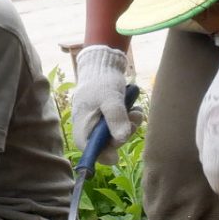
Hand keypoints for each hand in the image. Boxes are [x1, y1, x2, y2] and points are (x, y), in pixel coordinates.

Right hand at [71, 44, 138, 159]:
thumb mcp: (110, 98)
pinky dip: (130, 119)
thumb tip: (122, 139)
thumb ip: (115, 118)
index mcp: (82, 126)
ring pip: (117, 135)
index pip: (90, 150)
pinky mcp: (109, 118)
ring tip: (135, 111)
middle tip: (132, 122)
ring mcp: (100, 124)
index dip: (103, 155)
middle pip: (107, 145)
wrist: (103, 65)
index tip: (117, 154)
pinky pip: (122, 125)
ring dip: (130, 125)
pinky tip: (135, 109)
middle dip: (123, 135)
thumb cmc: (102, 80)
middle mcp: (89, 128)